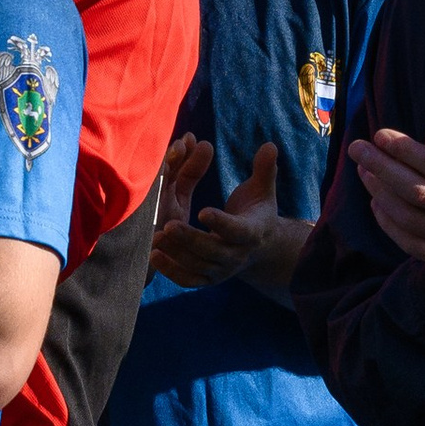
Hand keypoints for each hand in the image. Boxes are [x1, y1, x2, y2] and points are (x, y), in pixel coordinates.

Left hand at [150, 138, 313, 295]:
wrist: (261, 249)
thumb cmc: (257, 213)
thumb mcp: (262, 191)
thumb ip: (264, 170)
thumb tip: (270, 145)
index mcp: (252, 233)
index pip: (237, 230)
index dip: (221, 222)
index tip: (203, 210)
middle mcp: (237, 255)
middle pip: (213, 251)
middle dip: (190, 239)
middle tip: (168, 225)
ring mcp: (222, 271)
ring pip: (197, 266)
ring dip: (176, 253)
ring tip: (156, 237)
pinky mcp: (208, 280)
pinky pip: (189, 280)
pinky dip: (172, 272)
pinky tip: (154, 256)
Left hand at [349, 86, 424, 295]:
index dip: (405, 149)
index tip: (381, 134)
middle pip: (413, 191)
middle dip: (380, 168)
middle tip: (356, 148)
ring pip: (408, 217)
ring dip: (380, 194)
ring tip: (363, 172)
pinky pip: (411, 243)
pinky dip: (390, 224)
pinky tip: (378, 206)